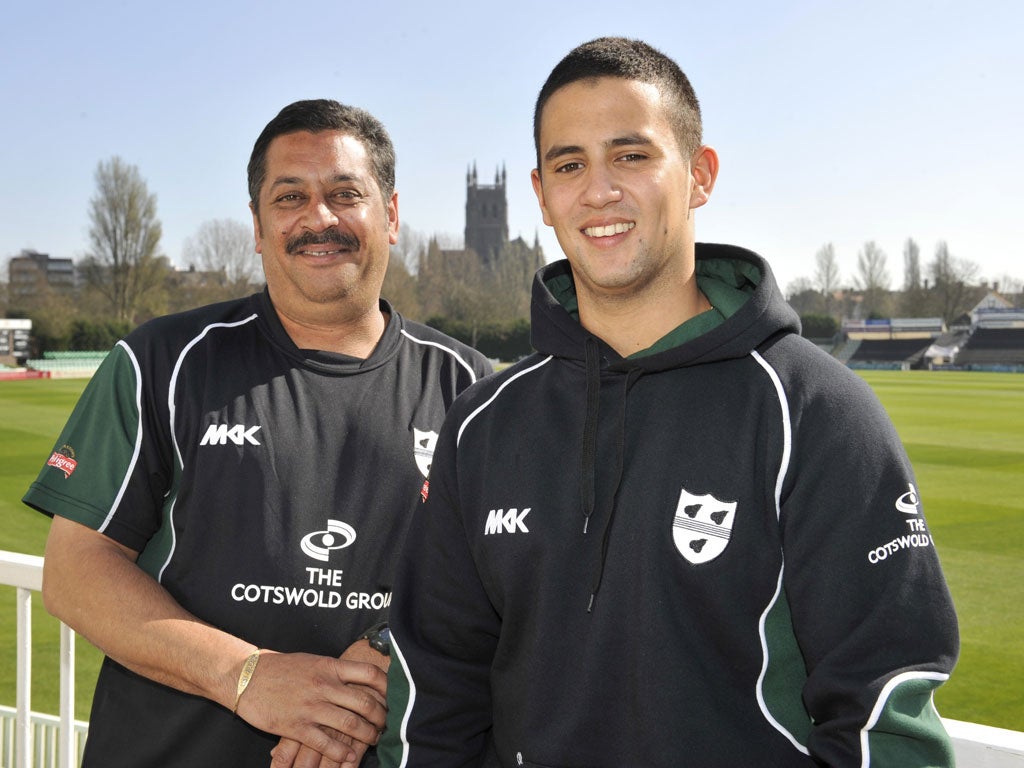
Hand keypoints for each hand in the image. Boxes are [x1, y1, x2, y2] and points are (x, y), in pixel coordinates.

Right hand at [234, 649, 386, 764]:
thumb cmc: (280, 668)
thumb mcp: (312, 661)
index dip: (387, 686)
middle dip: (381, 716)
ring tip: (374, 740)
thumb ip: (334, 670)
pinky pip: (325, 743)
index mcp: (329, 666)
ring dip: (366, 735)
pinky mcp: (296, 726)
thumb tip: (357, 677)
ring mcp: (311, 707)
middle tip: (387, 724)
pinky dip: (341, 752)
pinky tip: (348, 756)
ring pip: (350, 724)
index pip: (369, 673)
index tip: (394, 695)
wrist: (247, 677)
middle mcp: (324, 685)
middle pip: (365, 702)